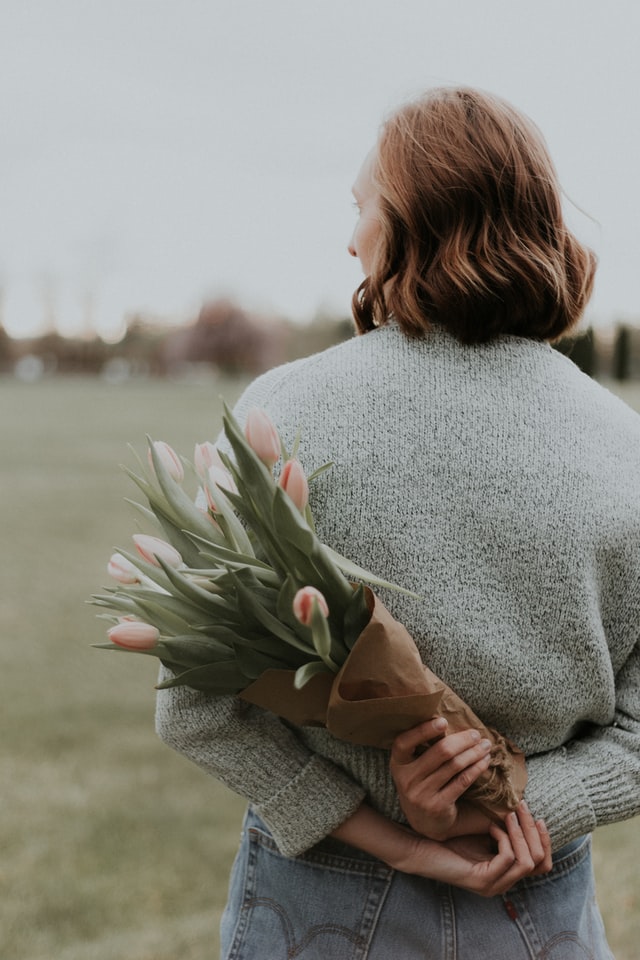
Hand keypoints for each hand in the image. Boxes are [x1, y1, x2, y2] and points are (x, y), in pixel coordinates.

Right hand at [390, 717, 493, 839]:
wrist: (423, 823)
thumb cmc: (422, 783)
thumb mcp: (413, 767)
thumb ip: (423, 748)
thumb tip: (446, 722)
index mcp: (398, 763)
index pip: (404, 742)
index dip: (422, 731)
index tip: (443, 721)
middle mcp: (406, 779)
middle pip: (440, 752)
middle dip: (462, 740)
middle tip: (476, 734)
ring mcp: (421, 795)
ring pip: (454, 766)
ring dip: (474, 752)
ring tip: (485, 745)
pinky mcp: (438, 806)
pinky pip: (462, 781)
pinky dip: (476, 768)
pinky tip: (485, 761)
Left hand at [397, 802, 551, 896]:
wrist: (422, 847)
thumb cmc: (451, 836)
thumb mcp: (486, 831)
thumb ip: (506, 828)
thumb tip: (527, 810)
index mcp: (506, 873)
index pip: (543, 864)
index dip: (545, 840)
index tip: (538, 816)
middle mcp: (504, 883)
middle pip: (540, 863)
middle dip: (534, 832)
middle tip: (522, 807)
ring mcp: (494, 885)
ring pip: (527, 862)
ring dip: (521, 833)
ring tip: (509, 814)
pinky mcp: (482, 881)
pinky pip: (507, 859)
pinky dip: (504, 839)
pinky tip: (491, 827)